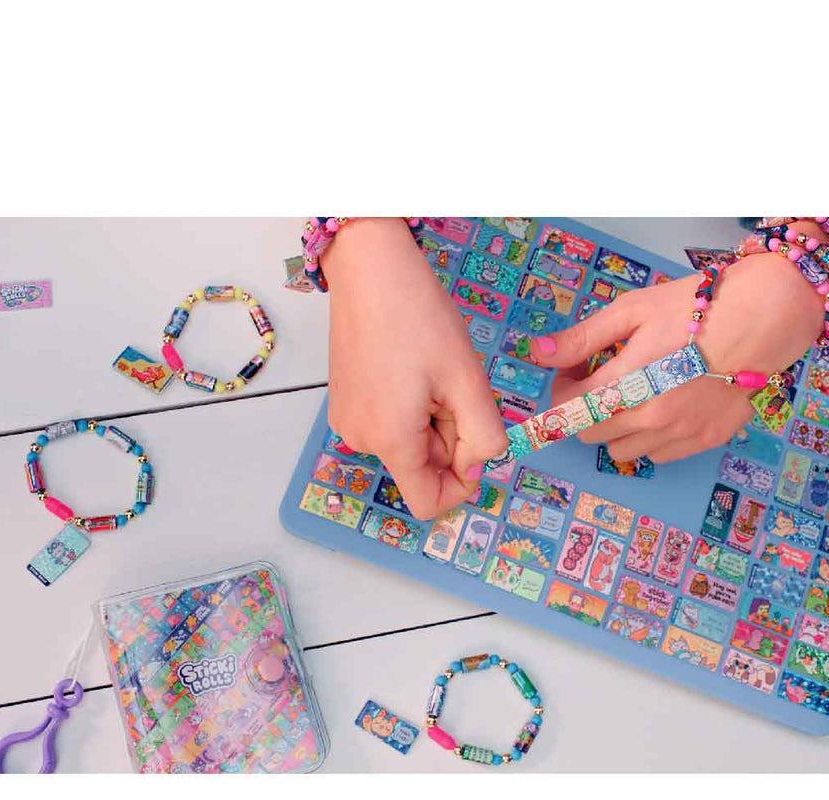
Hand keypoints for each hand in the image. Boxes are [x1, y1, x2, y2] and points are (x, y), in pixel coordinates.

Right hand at [323, 219, 506, 518]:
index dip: (462, 484)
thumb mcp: (467, 379)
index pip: (427, 503)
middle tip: (454, 386)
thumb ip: (484, 436)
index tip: (477, 444)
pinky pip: (389, 423)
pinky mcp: (345, 402)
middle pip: (420, 468)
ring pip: (408, 444)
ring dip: (431, 420)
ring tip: (431, 373)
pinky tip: (411, 368)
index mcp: (390, 440)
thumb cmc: (418, 317)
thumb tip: (479, 465)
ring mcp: (348, 421)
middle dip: (449, 438)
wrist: (370, 268)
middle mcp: (361, 439)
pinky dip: (410, 407)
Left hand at [529, 251, 828, 463]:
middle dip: (586, 409)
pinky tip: (663, 407)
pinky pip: (659, 456)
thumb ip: (582, 338)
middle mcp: (648, 418)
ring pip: (623, 452)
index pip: (568, 410)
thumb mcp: (632, 311)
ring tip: (634, 395)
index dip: (561, 391)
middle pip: (591, 434)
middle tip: (602, 379)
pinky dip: (651, 439)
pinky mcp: (704, 441)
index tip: (572, 372)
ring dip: (617, 428)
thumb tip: (538, 352)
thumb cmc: (695, 307)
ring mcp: (678, 434)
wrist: (763, 318)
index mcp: (624, 384)